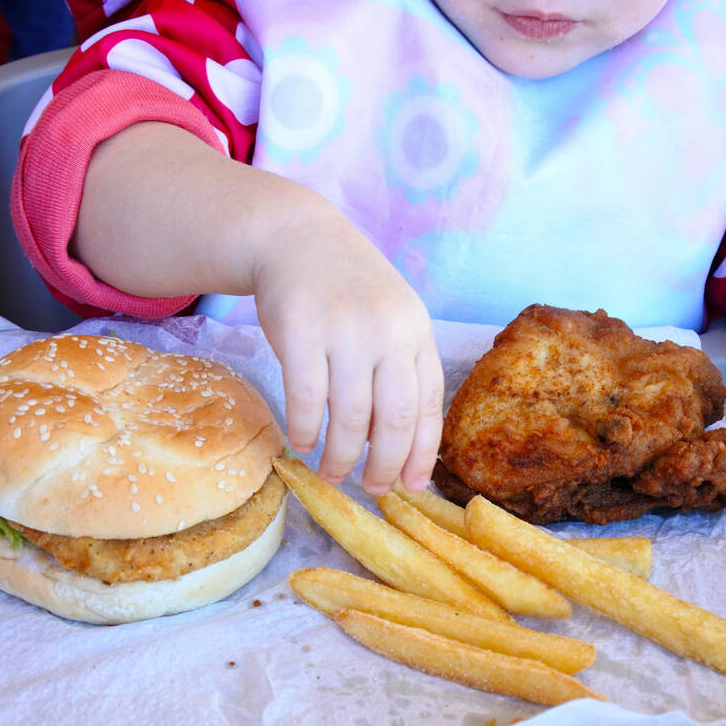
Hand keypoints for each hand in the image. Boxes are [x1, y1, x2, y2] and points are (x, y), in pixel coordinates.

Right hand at [72, 122, 443, 494]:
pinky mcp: (302, 331)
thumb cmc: (347, 291)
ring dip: (341, 456)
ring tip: (333, 473)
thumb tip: (401, 447)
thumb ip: (400, 371)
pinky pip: (306, 399)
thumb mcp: (390, 320)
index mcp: (418, 333)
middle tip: (371, 488)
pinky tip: (302, 442)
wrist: (296, 238)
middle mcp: (389, 332)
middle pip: (395, 420)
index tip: (411, 486)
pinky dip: (305, 429)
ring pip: (350, 417)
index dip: (421, 454)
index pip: (429, 406)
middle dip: (384, 466)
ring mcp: (346, 331)